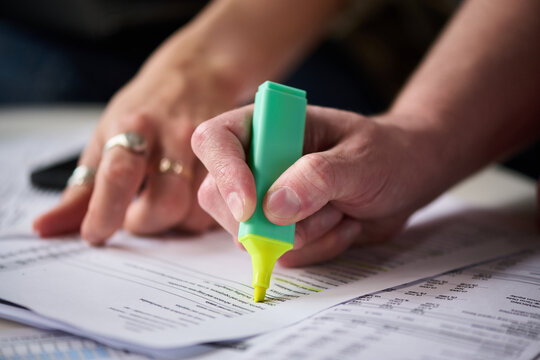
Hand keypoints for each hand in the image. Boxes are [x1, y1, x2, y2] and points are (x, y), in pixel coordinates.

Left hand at [33, 55, 238, 243]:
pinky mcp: (235, 157)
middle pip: (164, 202)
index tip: (96, 234)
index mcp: (133, 126)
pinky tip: (190, 199)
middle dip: (147, 222)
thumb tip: (48, 227)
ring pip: (197, 210)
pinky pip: (220, 205)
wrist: (198, 74)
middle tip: (136, 216)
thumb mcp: (107, 135)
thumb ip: (82, 188)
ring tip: (164, 205)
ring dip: (175, 222)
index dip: (106, 212)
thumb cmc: (146, 109)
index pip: (118, 174)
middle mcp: (174, 134)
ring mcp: (210, 145)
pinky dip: (201, 215)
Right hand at [192, 105, 446, 266]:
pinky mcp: (281, 230)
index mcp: (268, 126)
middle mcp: (258, 162)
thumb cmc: (387, 154)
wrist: (408, 177)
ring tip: (343, 210)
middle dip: (265, 220)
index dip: (224, 173)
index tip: (251, 207)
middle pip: (218, 197)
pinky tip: (344, 224)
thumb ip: (318, 177)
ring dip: (305, 235)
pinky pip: (279, 255)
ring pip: (249, 235)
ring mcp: (266, 200)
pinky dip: (318, 249)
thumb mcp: (361, 159)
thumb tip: (271, 208)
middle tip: (324, 210)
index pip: (216, 140)